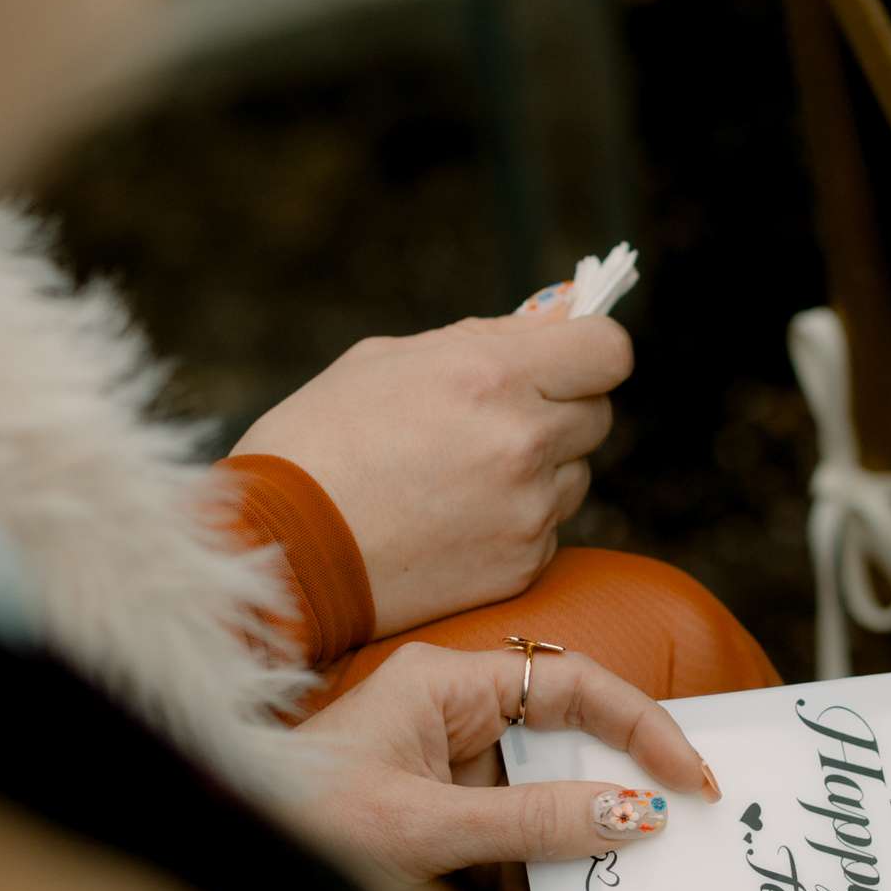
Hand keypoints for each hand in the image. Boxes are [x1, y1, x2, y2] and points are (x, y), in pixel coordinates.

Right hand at [237, 308, 633, 638]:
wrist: (283, 548)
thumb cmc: (322, 440)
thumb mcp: (390, 359)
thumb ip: (483, 341)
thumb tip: (552, 324)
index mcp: (492, 375)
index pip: (608, 351)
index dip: (592, 351)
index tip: (574, 359)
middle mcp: (523, 442)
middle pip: (598, 414)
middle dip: (561, 409)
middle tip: (501, 418)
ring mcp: (529, 511)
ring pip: (575, 475)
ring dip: (541, 470)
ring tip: (462, 477)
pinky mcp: (523, 566)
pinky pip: (549, 530)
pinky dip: (517, 522)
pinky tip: (455, 522)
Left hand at [294, 640, 715, 885]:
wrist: (231, 863)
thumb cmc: (304, 822)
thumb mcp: (427, 827)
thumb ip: (533, 823)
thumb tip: (634, 814)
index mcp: (449, 686)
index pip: (576, 685)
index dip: (645, 727)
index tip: (693, 780)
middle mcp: (455, 717)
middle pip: (568, 749)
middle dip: (602, 814)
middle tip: (654, 856)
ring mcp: (448, 768)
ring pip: (542, 810)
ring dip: (553, 873)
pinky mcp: (441, 817)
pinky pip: (508, 848)